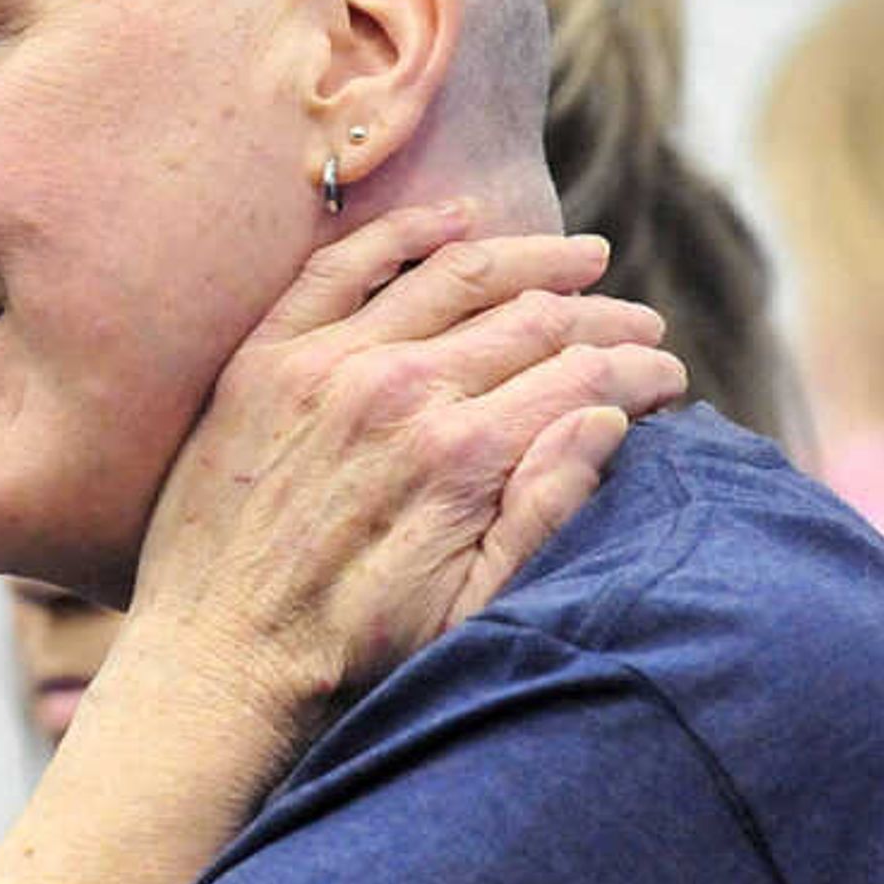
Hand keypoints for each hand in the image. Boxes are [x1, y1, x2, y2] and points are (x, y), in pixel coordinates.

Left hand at [125, 201, 687, 739]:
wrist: (215, 663)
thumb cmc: (350, 656)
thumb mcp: (470, 614)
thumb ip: (542, 513)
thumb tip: (605, 421)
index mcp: (458, 458)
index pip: (581, 379)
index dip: (638, 372)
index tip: (668, 375)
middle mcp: (398, 391)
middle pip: (531, 320)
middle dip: (602, 318)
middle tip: (640, 324)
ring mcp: (328, 364)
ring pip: (455, 275)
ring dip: (531, 260)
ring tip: (581, 259)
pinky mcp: (268, 357)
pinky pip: (346, 265)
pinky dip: (409, 231)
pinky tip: (458, 219)